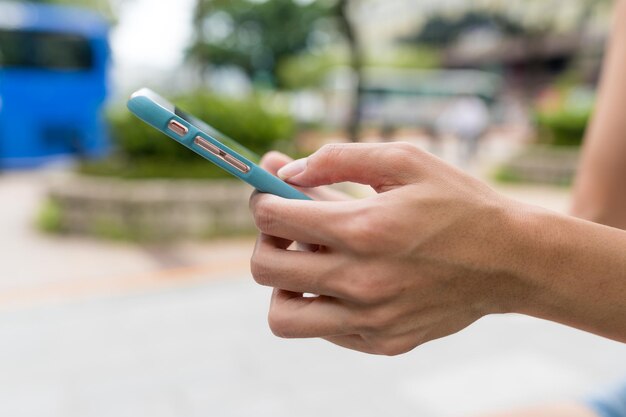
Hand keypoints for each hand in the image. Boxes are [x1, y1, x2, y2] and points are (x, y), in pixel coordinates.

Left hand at [250, 143, 529, 354]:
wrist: (512, 261)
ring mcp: (370, 319)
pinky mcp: (382, 342)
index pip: (273, 217)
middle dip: (265, 240)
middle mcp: (360, 280)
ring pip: (283, 315)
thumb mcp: (405, 160)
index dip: (261, 198)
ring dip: (282, 286)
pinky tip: (348, 282)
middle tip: (287, 228)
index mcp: (363, 227)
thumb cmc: (458, 204)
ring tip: (309, 264)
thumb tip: (287, 170)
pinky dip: (322, 305)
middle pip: (264, 267)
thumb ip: (339, 157)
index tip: (270, 192)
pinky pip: (324, 331)